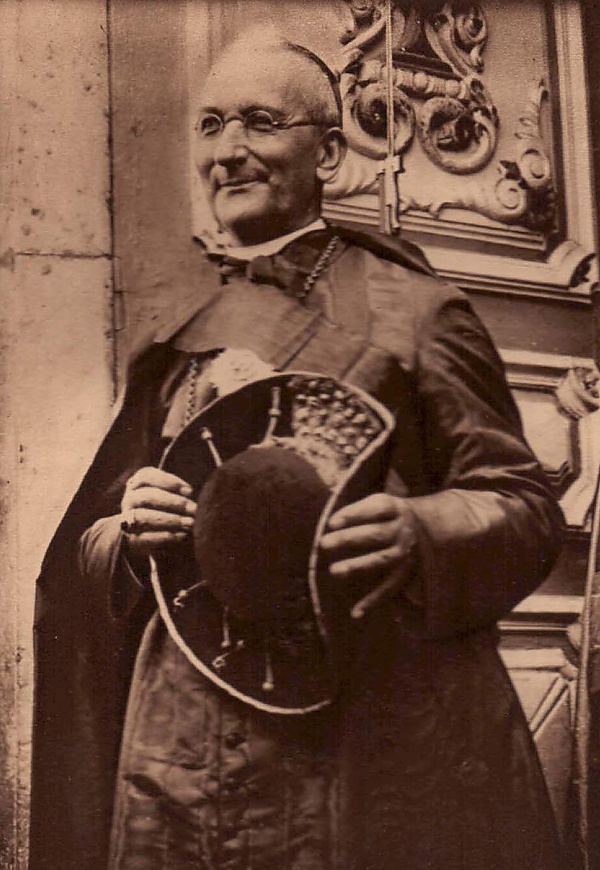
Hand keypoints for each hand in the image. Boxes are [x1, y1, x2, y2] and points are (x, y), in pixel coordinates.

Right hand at [120, 467, 196, 557]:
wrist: (155, 538)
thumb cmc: (170, 510)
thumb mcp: (173, 497)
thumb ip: (180, 492)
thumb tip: (200, 493)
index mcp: (138, 484)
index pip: (146, 476)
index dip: (168, 482)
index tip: (190, 491)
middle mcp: (129, 500)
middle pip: (146, 496)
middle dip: (173, 502)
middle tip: (193, 509)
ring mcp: (127, 520)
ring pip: (142, 516)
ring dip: (169, 519)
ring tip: (190, 523)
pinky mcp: (132, 540)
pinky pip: (143, 537)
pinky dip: (164, 536)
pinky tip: (181, 535)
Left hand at [319, 493, 416, 616]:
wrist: (427, 528)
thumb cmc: (389, 515)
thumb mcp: (380, 502)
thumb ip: (358, 511)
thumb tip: (330, 524)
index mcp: (395, 509)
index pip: (375, 510)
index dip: (354, 514)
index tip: (331, 522)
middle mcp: (402, 531)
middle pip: (375, 534)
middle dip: (349, 538)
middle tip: (324, 543)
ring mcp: (405, 553)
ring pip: (381, 560)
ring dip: (358, 566)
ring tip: (334, 570)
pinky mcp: (405, 574)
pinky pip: (389, 588)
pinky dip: (373, 601)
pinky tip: (355, 612)